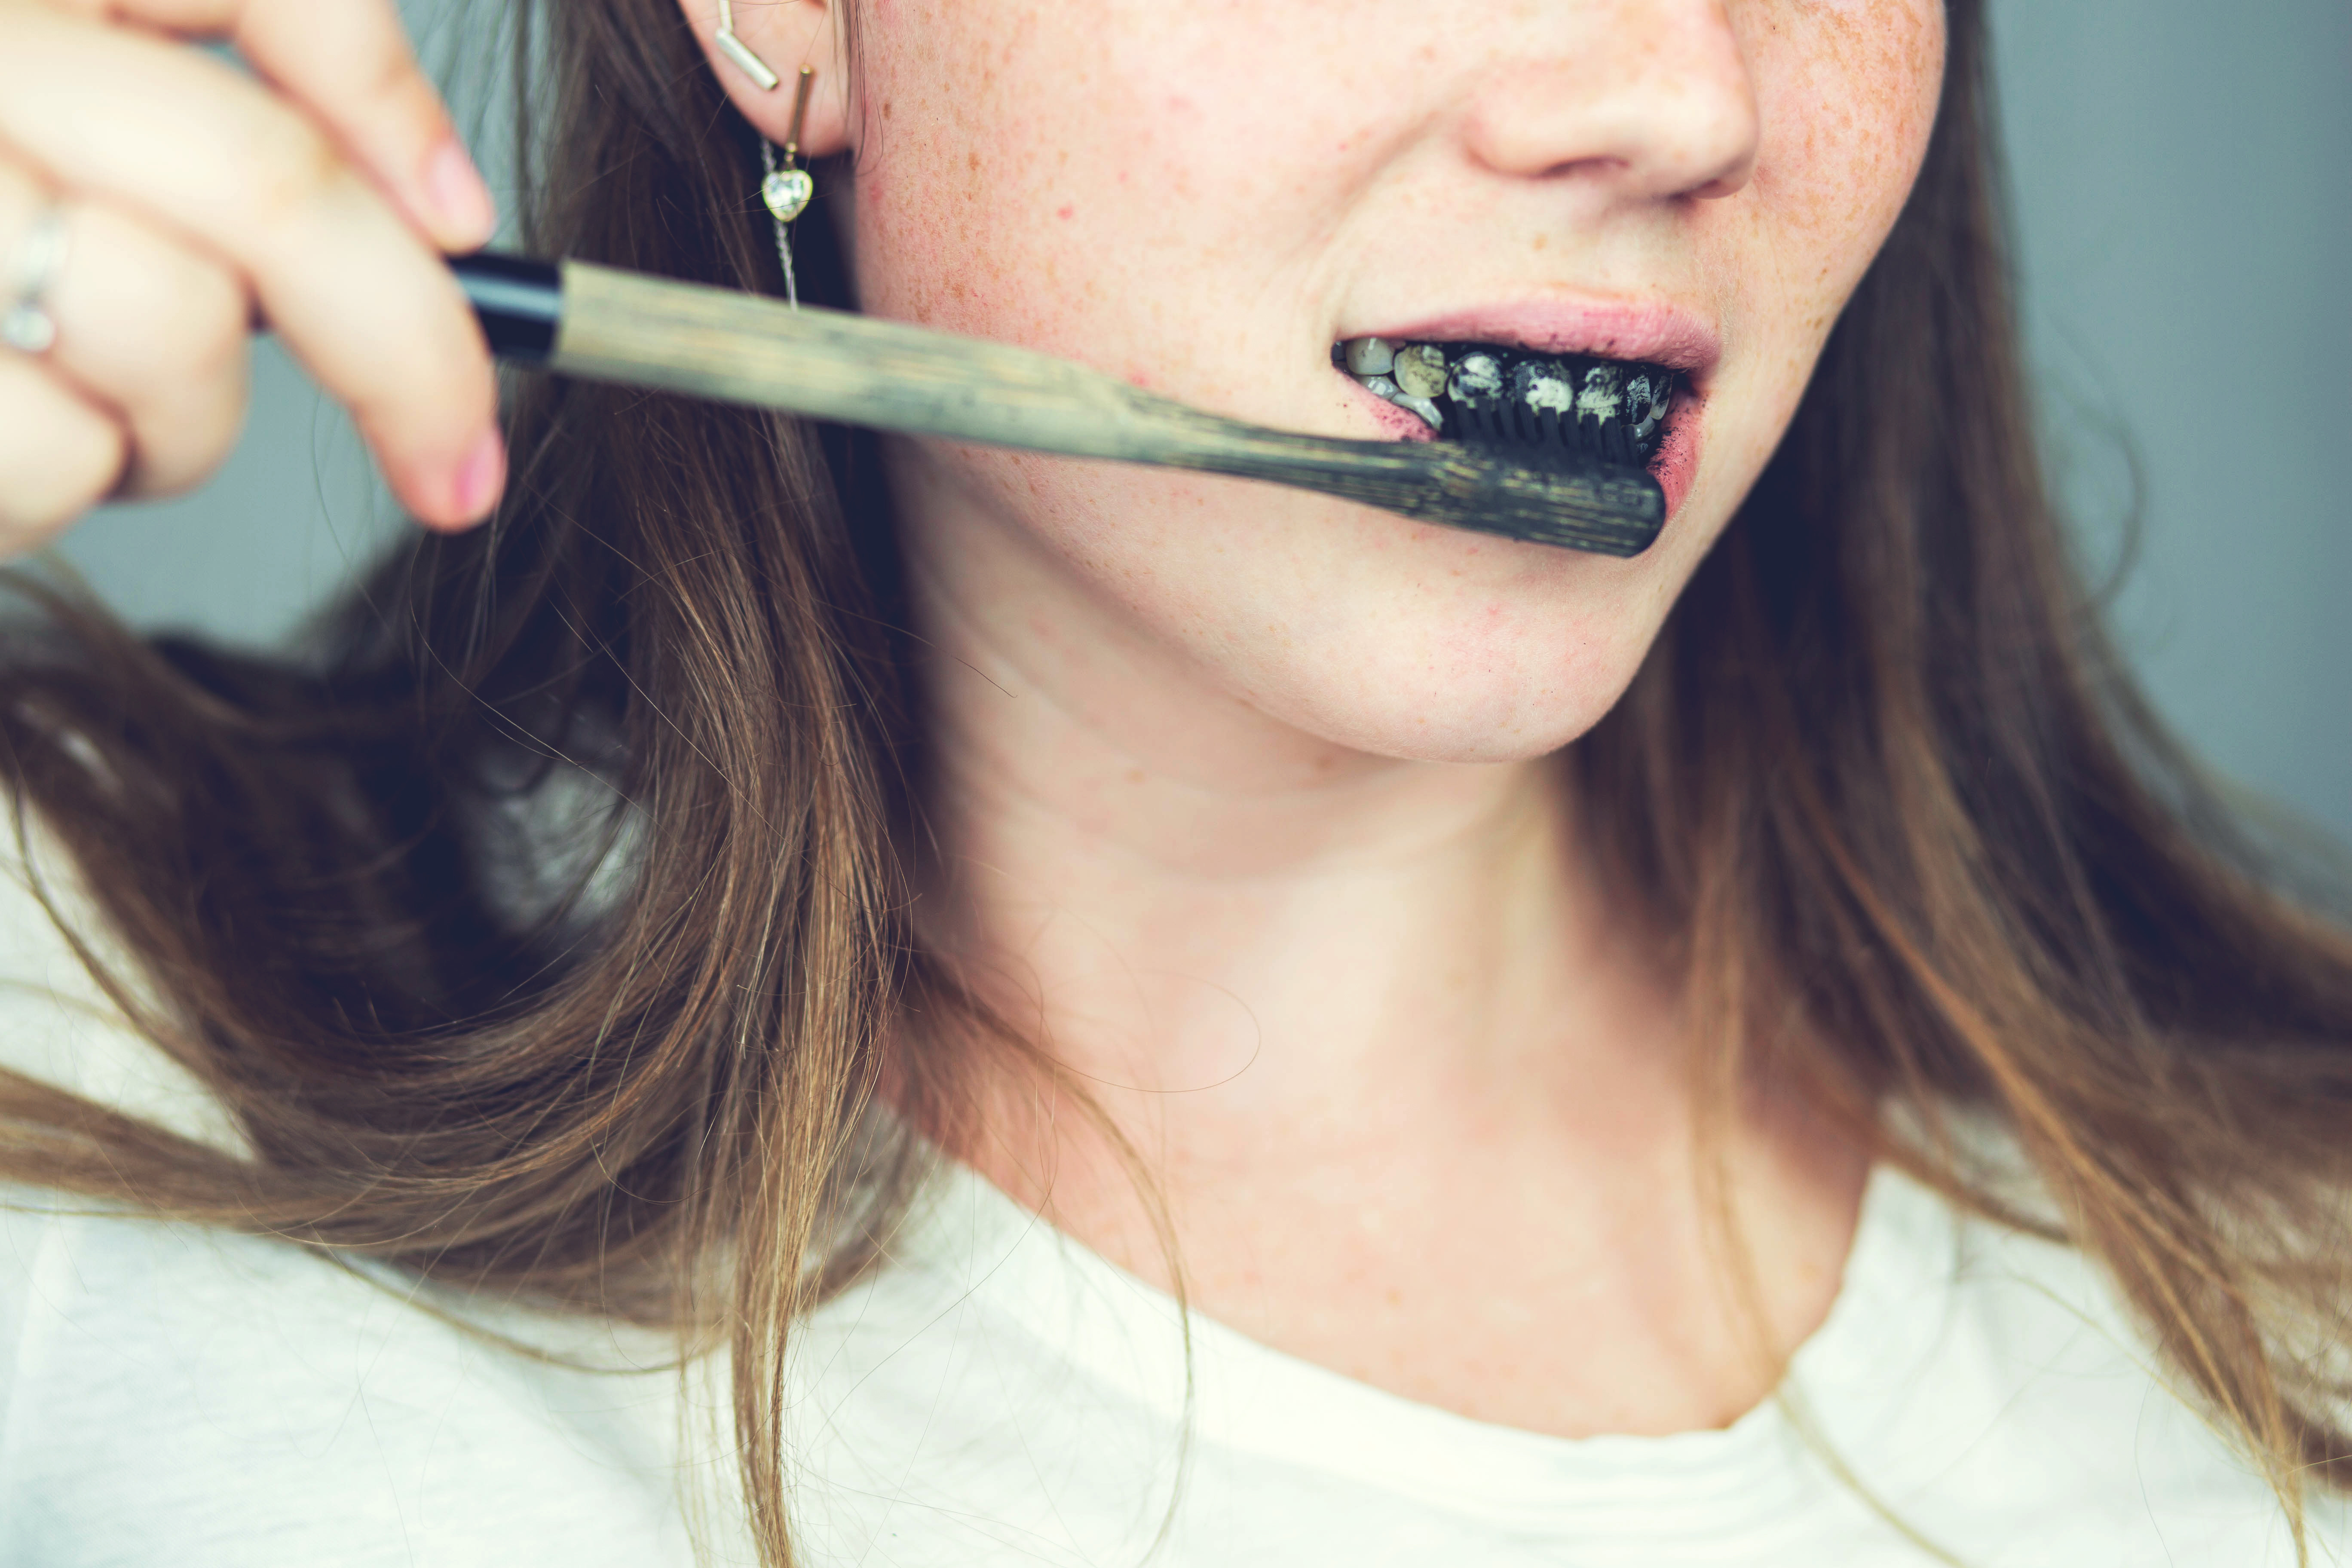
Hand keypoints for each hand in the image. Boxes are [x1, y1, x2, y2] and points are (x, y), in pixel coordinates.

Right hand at [0, 0, 505, 554]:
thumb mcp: (52, 124)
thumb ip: (207, 117)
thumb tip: (434, 210)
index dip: (381, 95)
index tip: (458, 219)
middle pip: (262, 180)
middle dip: (411, 350)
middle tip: (459, 465)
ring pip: (172, 323)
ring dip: (182, 422)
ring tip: (88, 409)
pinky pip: (58, 454)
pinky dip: (61, 488)